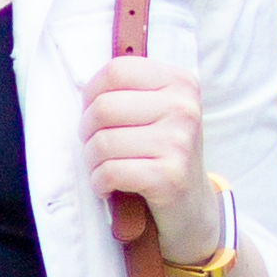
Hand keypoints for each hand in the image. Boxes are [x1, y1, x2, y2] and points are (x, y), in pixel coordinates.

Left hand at [78, 58, 220, 264]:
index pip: (117, 70)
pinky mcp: (169, 176)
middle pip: (104, 107)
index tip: (92, 112)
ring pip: (102, 142)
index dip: (92, 93)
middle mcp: (183, 108)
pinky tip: (107, 186)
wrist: (192, 205)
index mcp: (180, 83)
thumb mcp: (159, 112)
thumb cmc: (164, 154)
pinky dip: (99, 183)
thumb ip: (131, 92)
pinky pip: (110, 172)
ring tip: (102, 167)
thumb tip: (85, 89)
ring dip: (92, 161)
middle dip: (87, 131)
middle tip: (94, 146)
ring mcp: (179, 142)